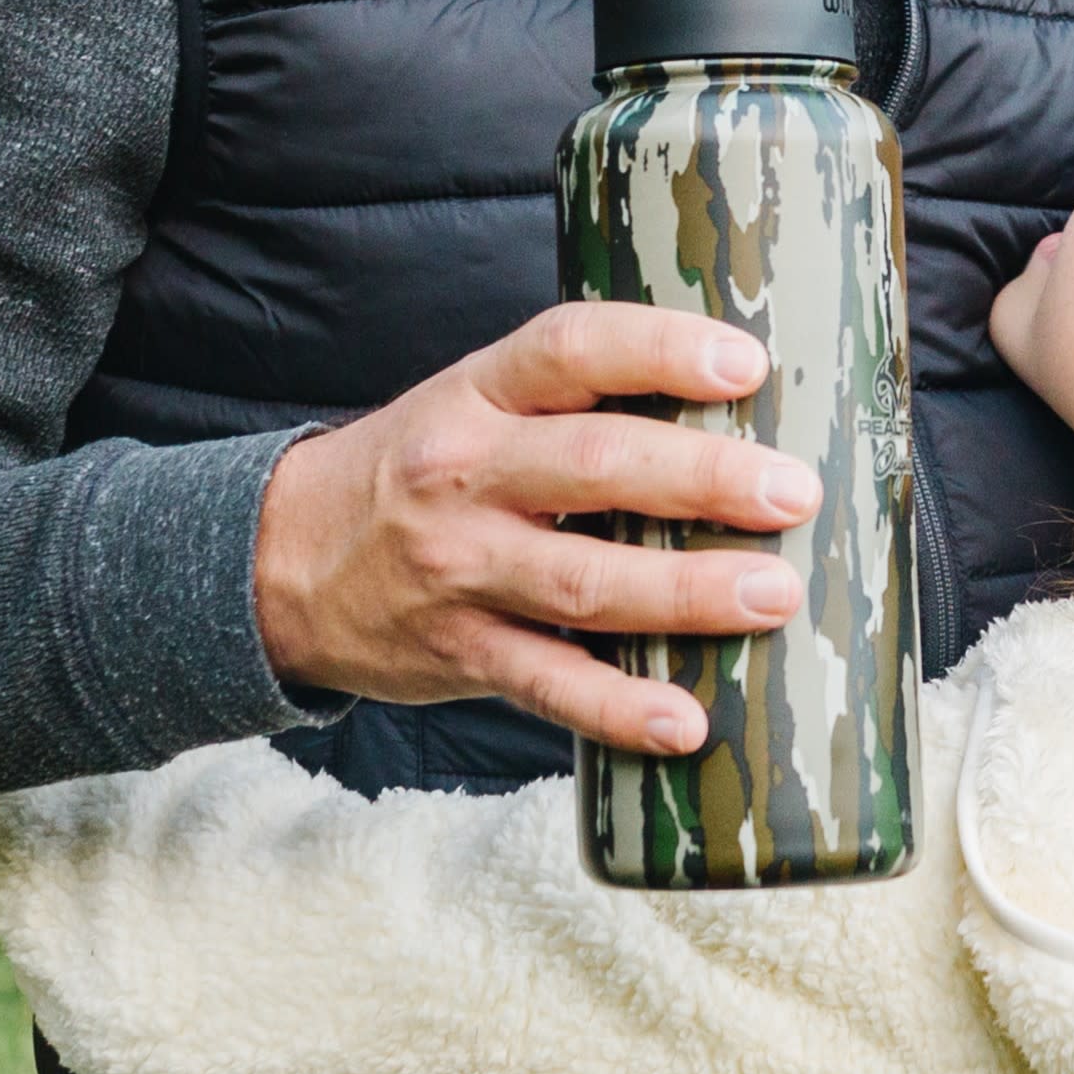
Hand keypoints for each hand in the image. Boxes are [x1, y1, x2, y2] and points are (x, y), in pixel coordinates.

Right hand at [252, 301, 822, 755]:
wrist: (280, 560)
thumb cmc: (422, 471)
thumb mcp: (476, 404)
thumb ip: (579, 398)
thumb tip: (739, 401)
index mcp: (478, 394)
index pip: (571, 350)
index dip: (661, 350)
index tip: (746, 365)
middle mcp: (464, 474)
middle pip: (595, 467)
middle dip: (704, 480)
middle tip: (793, 492)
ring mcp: (459, 569)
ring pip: (584, 581)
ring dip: (687, 593)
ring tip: (775, 594)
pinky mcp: (459, 653)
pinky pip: (548, 686)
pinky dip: (617, 709)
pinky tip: (685, 723)